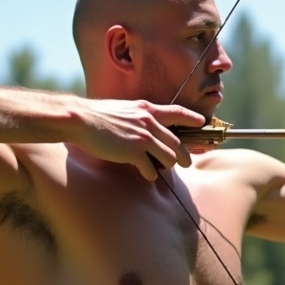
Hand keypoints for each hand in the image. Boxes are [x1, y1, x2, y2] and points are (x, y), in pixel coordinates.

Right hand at [73, 99, 205, 180]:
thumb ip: (140, 117)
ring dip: (167, 167)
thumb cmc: (98, 115)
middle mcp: (149, 122)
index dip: (192, 118)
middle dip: (184, 155)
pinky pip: (151, 169)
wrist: (81, 120)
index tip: (203, 122)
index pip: (177, 112)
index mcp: (147, 109)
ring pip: (169, 158)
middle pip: (177, 142)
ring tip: (161, 170)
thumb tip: (149, 128)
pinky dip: (150, 175)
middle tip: (187, 163)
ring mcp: (143, 138)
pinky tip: (145, 174)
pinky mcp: (133, 152)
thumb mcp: (125, 109)